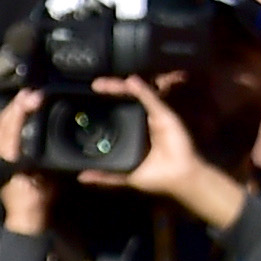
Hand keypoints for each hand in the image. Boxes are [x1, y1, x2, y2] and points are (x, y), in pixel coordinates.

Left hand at [77, 79, 248, 225]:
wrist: (179, 177)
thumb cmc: (157, 176)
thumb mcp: (125, 175)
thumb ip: (105, 176)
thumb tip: (81, 177)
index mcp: (134, 131)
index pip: (117, 113)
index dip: (104, 105)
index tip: (86, 100)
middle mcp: (143, 120)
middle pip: (125, 101)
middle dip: (110, 91)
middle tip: (94, 86)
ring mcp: (154, 116)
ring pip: (135, 96)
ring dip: (120, 87)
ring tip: (103, 84)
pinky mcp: (164, 115)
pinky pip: (152, 100)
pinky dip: (142, 91)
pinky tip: (132, 83)